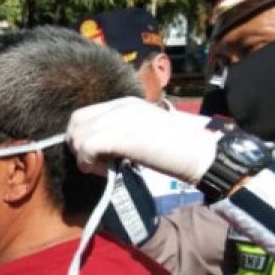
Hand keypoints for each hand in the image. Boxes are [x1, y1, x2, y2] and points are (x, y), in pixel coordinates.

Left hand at [66, 96, 219, 183]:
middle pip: (76, 121)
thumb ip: (123, 132)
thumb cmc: (178, 148)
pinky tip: (106, 171)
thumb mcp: (145, 131)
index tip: (97, 155)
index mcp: (126, 103)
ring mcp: (118, 118)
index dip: (84, 135)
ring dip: (84, 156)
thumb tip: (103, 149)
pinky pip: (85, 148)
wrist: (198, 152)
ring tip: (103, 168)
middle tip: (96, 162)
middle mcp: (119, 106)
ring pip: (78, 135)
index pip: (86, 114)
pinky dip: (89, 163)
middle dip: (78, 144)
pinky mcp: (118, 135)